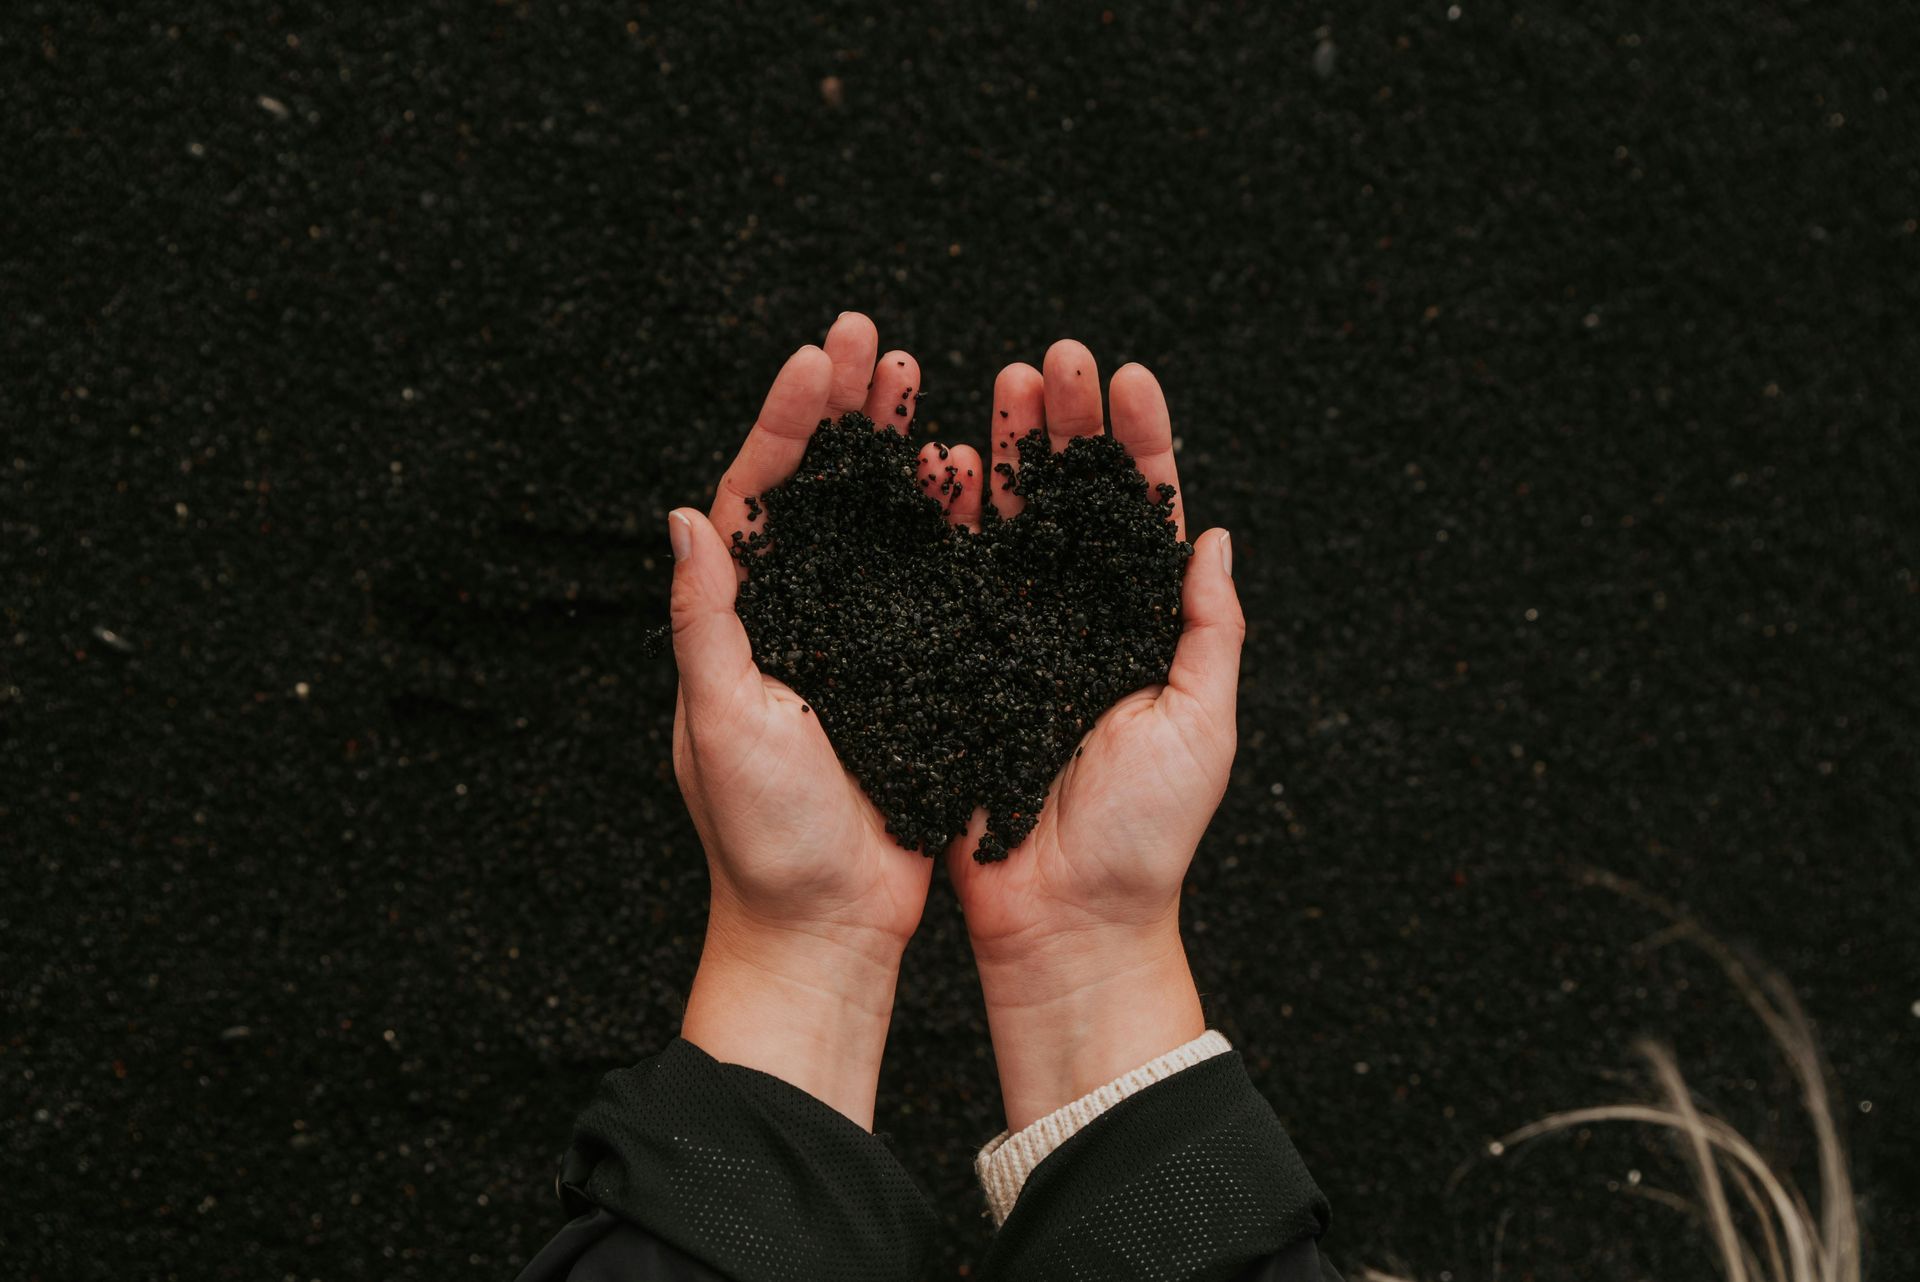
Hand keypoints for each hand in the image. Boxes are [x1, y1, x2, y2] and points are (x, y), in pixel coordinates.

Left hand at [668, 312, 934, 1128]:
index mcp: (745, 621)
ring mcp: (863, 637)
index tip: (817, 357)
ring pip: (881, 520)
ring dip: (897, 447)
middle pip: (823, 489)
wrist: (832, 924)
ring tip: (920, 377)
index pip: (761, 494)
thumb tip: (687, 517)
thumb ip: (707, 622)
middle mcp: (803, 617)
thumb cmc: (764, 837)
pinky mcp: (919, 667)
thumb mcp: (723, 722)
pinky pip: (935, 575)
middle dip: (844, 409)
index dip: (787, 421)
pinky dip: (949, 518)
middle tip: (872, 337)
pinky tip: (967, 469)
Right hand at [932, 342, 1243, 1131]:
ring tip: (1000, 382)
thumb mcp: (1199, 727)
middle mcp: (1075, 621)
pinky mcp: (955, 664)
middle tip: (1053, 358)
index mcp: (1139, 630)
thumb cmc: (1142, 836)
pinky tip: (938, 462)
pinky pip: (950, 579)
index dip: (1136, 444)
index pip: (1141, 516)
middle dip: (1064, 425)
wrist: (1061, 920)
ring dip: (1005, 451)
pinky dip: (947, 520)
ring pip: (1009, 524)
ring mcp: (1011, 638)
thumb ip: (1208, 632)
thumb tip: (1214, 535)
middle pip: (1070, 501)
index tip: (1127, 376)